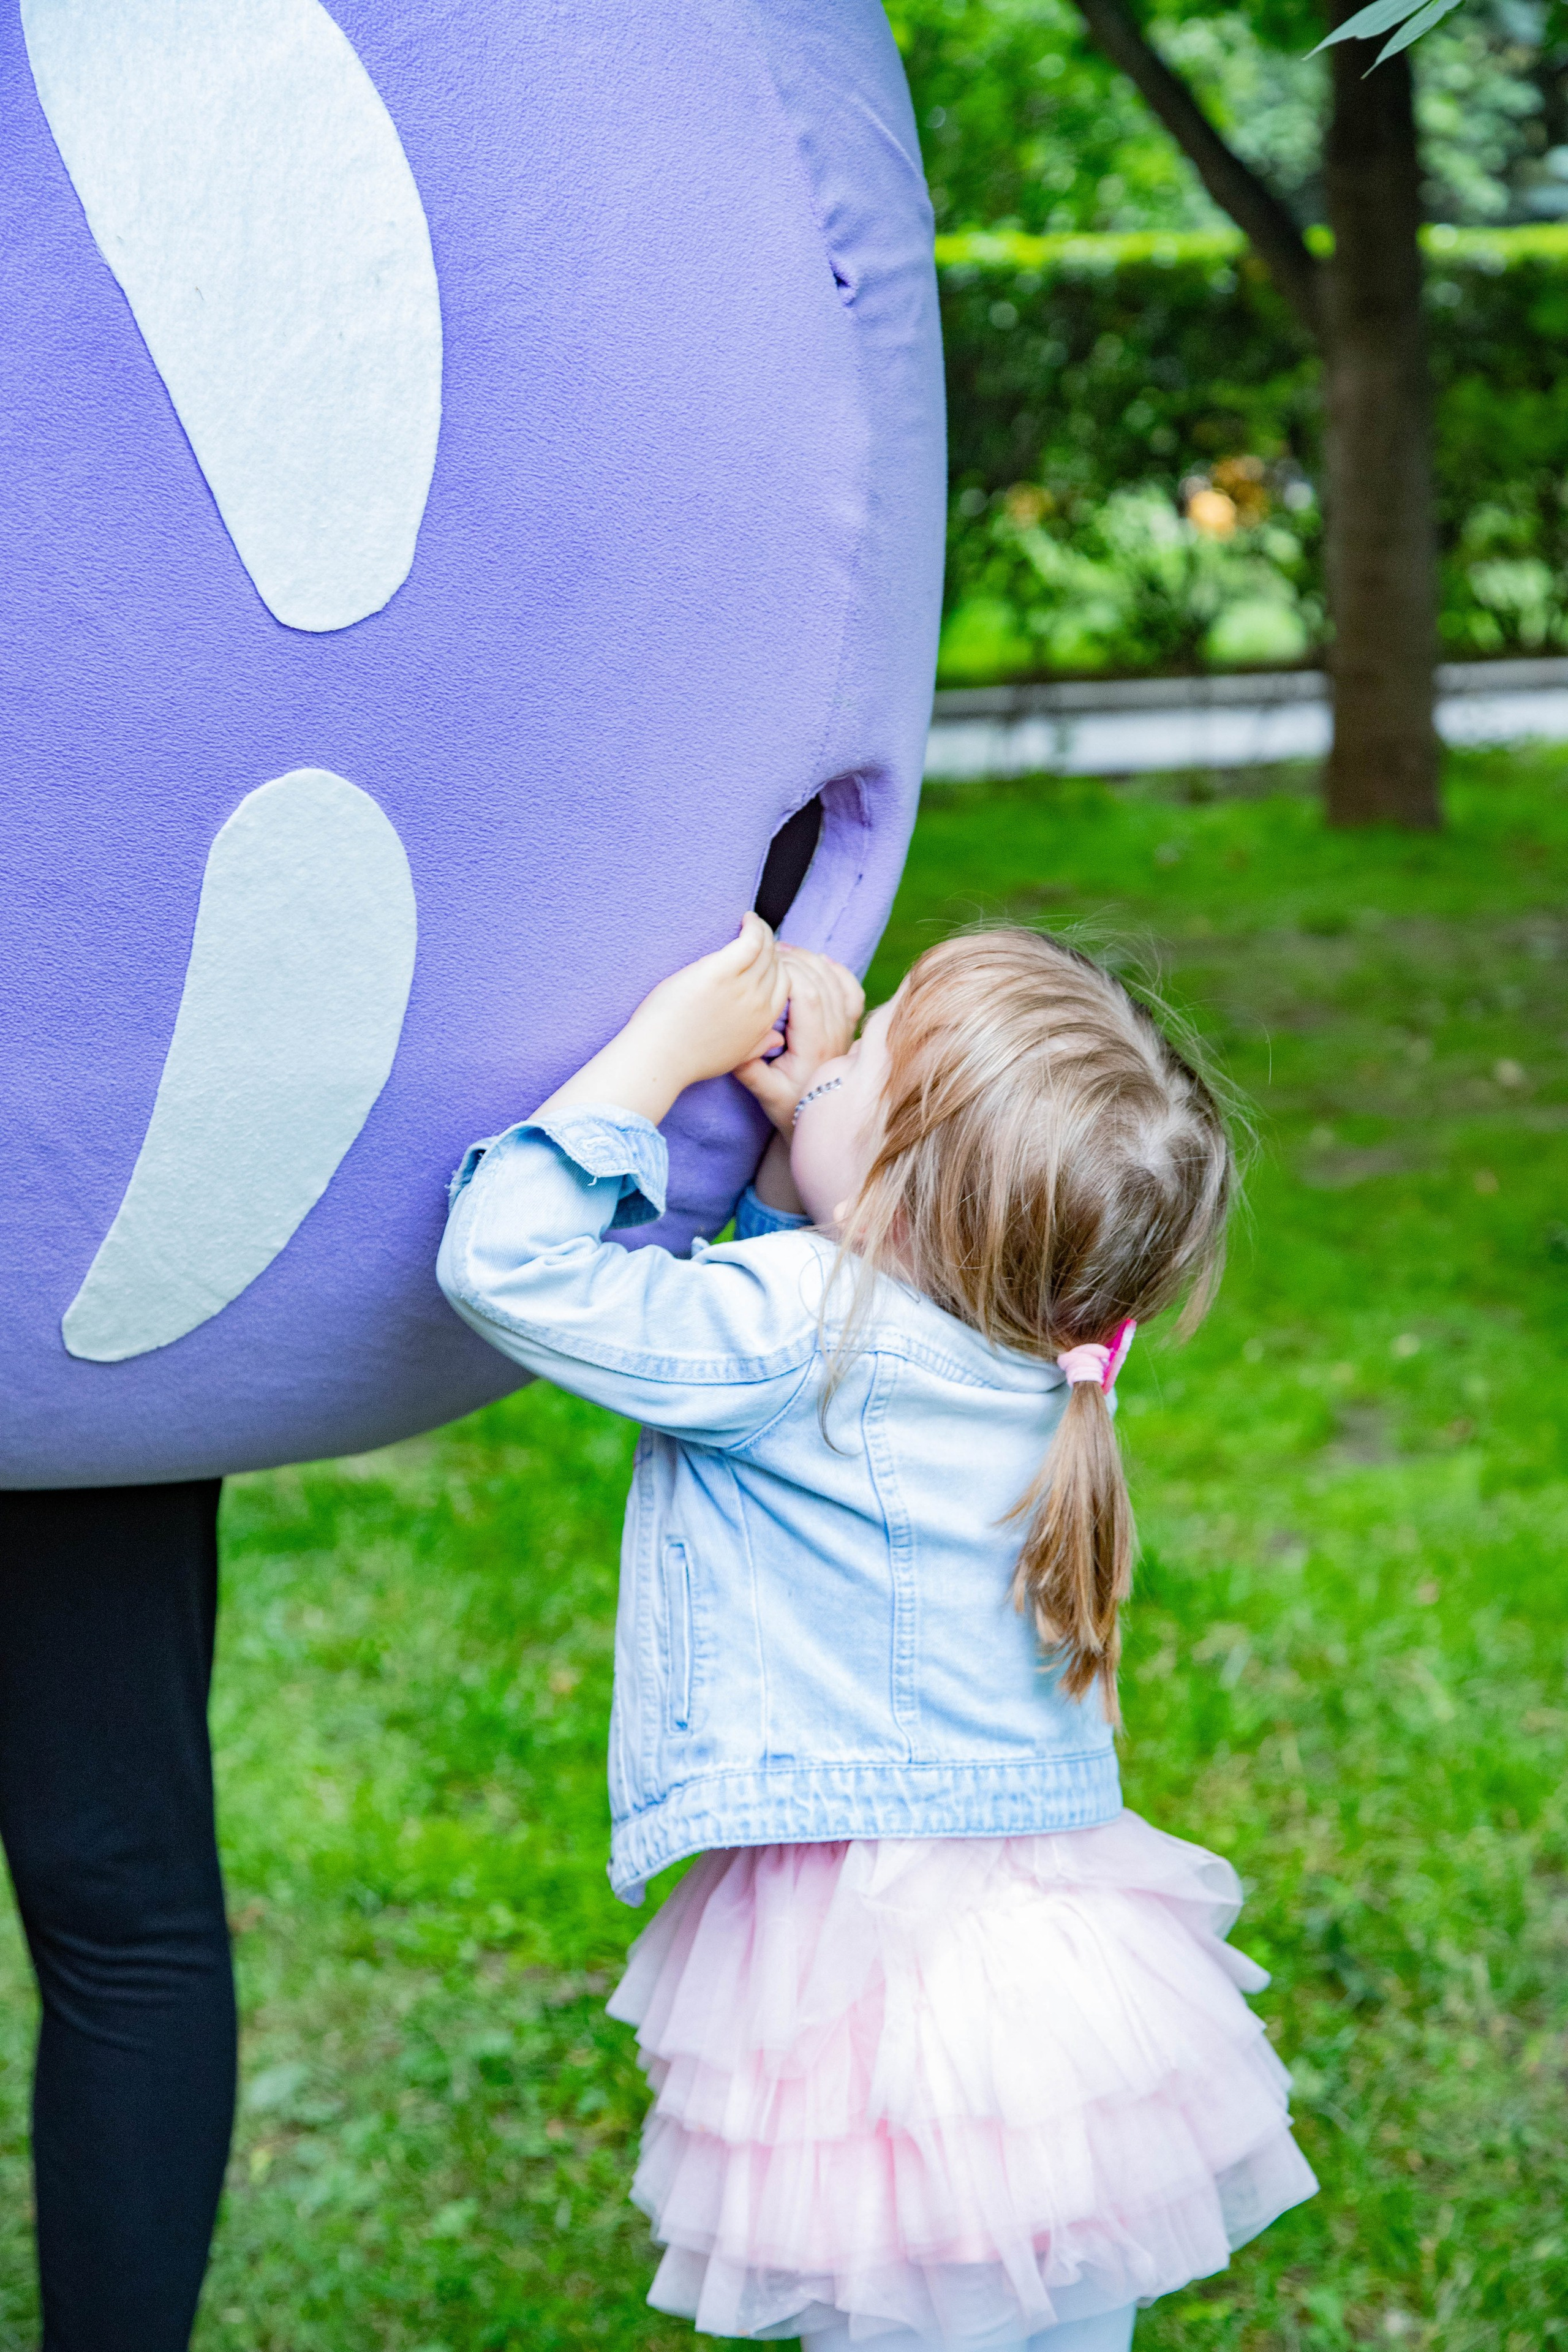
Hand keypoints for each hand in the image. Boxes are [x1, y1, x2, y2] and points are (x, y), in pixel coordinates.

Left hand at [534, 913, 788, 1128]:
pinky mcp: (721, 972)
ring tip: (751, 923)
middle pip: (776, 964)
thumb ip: (758, 1045)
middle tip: (755, 936)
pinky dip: (754, 927)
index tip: (763, 958)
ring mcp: (742, 987)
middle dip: (770, 947)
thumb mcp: (734, 1057)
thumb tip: (776, 1039)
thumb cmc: (689, 1058)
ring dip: (762, 931)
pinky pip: (751, 941)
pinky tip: (746, 919)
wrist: (660, 1058)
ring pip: (766, 949)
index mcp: (763, 1023)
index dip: (777, 967)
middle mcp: (758, 1004)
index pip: (784, 984)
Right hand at [734, 948, 864, 1135]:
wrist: (819, 1122)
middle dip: (795, 960)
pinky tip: (819, 960)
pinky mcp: (848, 1028)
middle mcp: (836, 1034)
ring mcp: (846, 1030)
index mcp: (815, 1046)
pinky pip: (852, 991)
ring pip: (837, 981)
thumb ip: (751, 1070)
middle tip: (769, 951)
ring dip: (812, 960)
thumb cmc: (789, 1108)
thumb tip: (738, 1044)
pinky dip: (838, 971)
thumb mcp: (765, 1094)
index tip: (765, 964)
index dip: (789, 973)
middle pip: (822, 982)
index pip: (809, 996)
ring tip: (784, 951)